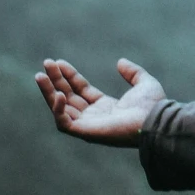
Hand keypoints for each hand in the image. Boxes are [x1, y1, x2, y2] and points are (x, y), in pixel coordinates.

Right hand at [35, 57, 166, 143]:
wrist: (154, 119)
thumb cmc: (152, 105)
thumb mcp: (143, 83)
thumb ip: (133, 72)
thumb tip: (120, 62)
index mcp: (105, 107)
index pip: (80, 90)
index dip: (69, 75)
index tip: (59, 62)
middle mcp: (94, 116)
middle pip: (68, 96)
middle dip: (55, 81)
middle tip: (46, 63)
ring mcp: (88, 125)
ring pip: (61, 108)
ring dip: (49, 92)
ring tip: (40, 75)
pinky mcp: (85, 132)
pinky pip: (64, 123)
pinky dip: (58, 110)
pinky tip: (58, 94)